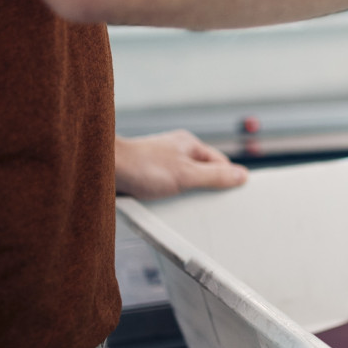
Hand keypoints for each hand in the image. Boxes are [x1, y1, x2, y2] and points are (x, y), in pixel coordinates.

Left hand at [115, 130, 247, 200]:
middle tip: (202, 201)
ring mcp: (160, 162)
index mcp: (189, 144)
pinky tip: (163, 203)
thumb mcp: (187, 175)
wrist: (105, 169)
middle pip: (202, 172)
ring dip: (183, 194)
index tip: (230, 194)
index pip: (220, 162)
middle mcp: (175, 150)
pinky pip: (166, 187)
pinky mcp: (146, 174)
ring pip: (183, 181)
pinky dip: (167, 197)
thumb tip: (242, 175)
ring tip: (178, 202)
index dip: (226, 178)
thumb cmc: (142, 166)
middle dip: (204, 188)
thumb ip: (215, 176)